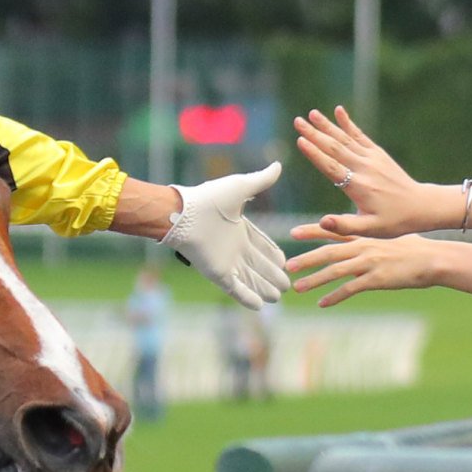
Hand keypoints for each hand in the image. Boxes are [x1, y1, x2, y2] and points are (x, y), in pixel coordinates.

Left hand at [159, 163, 290, 309]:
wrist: (184, 215)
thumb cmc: (208, 199)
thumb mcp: (240, 187)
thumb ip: (261, 180)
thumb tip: (278, 165)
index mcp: (239, 229)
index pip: (261, 245)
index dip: (273, 255)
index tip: (285, 262)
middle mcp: (234, 248)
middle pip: (258, 265)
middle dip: (273, 276)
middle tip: (287, 285)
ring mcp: (226, 262)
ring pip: (250, 279)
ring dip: (264, 289)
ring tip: (278, 297)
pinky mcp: (218, 274)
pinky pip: (236, 289)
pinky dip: (247, 298)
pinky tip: (259, 306)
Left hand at [287, 228, 441, 307]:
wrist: (434, 259)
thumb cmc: (416, 250)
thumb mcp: (390, 240)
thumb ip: (372, 243)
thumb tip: (361, 247)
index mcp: (366, 236)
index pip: (334, 231)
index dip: (313, 231)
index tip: (293, 232)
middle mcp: (364, 246)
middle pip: (329, 251)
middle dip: (307, 258)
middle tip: (288, 265)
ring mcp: (370, 262)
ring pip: (335, 271)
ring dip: (315, 279)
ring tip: (298, 287)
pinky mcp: (377, 279)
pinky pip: (351, 288)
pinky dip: (335, 296)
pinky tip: (323, 303)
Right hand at [294, 106, 444, 237]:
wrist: (421, 206)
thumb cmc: (394, 221)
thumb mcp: (370, 230)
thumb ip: (344, 226)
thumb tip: (322, 222)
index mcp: (359, 187)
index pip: (333, 168)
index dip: (315, 154)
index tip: (301, 140)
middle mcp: (364, 168)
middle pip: (335, 148)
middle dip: (315, 134)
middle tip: (297, 121)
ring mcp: (372, 158)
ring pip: (345, 139)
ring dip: (327, 126)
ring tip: (311, 113)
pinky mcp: (378, 154)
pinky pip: (360, 135)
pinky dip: (348, 123)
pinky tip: (338, 111)